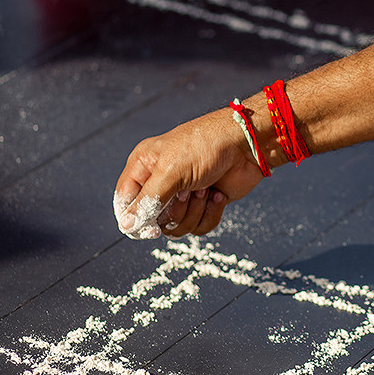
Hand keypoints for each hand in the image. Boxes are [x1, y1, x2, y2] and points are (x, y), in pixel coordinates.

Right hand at [114, 107, 265, 238]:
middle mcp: (160, 181)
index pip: (125, 202)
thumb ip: (148, 200)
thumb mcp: (171, 171)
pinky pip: (199, 227)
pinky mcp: (205, 203)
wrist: (247, 146)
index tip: (151, 228)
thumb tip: (127, 226)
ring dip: (194, 211)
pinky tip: (218, 194)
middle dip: (175, 210)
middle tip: (189, 192)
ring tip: (205, 188)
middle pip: (152, 220)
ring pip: (176, 227)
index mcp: (144, 166)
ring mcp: (183, 194)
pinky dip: (210, 213)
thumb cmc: (206, 147)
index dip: (135, 218)